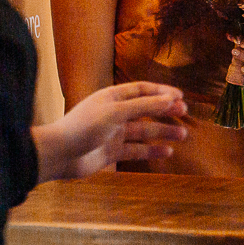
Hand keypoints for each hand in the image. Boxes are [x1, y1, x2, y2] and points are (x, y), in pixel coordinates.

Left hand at [32, 82, 187, 181]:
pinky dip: (152, 150)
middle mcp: (114, 113)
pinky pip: (136, 150)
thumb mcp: (116, 112)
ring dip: (163, 131)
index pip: (142, 90)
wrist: (58, 155)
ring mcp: (114, 133)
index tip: (180, 96)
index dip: (161, 92)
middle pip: (145, 109)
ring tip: (183, 134)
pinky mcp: (112, 152)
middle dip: (165, 110)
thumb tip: (171, 99)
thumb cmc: (84, 127)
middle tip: (184, 113)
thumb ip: (144, 106)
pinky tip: (168, 152)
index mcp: (112, 97)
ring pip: (144, 130)